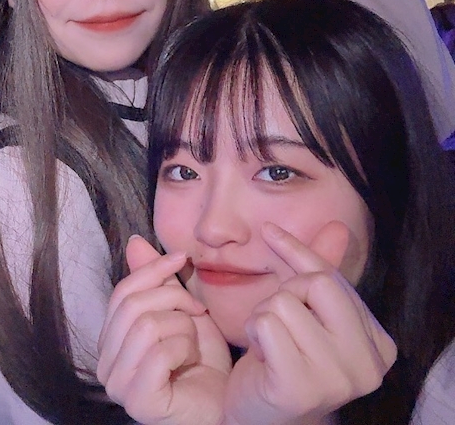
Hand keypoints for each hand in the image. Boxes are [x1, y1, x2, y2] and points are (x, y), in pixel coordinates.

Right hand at [98, 236, 230, 424]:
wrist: (227, 405)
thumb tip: (134, 241)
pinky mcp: (138, 401)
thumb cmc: (203, 364)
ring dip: (181, 328)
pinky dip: (183, 349)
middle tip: (198, 311)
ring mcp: (118, 385)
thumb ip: (157, 282)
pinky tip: (190, 361)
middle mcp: (105, 364)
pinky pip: (159, 354)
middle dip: (174, 300)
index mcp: (110, 340)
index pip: (122, 292)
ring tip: (193, 342)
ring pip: (146, 326)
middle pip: (132, 306)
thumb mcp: (181, 312)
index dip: (152, 270)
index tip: (183, 258)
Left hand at [223, 222, 396, 424]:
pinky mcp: (301, 387)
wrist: (259, 415)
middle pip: (317, 284)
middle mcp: (368, 364)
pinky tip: (261, 357)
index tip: (269, 232)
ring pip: (284, 303)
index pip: (333, 279)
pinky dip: (254, 332)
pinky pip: (266, 324)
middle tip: (278, 323)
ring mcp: (338, 379)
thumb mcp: (307, 313)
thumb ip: (319, 271)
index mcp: (379, 344)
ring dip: (263, 317)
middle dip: (284, 293)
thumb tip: (337, 226)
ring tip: (270, 346)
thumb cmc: (282, 359)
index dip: (298, 254)